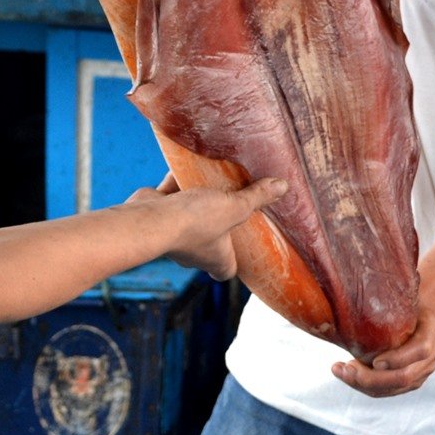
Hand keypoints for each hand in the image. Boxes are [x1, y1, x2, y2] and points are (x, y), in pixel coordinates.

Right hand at [125, 174, 288, 281]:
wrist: (151, 220)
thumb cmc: (195, 223)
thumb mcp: (235, 207)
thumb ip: (257, 197)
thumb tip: (284, 186)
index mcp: (216, 260)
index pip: (227, 270)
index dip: (235, 261)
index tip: (243, 249)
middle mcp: (194, 252)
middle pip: (210, 240)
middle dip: (218, 224)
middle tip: (231, 205)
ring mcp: (174, 234)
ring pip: (190, 217)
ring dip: (198, 202)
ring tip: (211, 181)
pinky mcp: (159, 214)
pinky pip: (171, 196)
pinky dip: (177, 182)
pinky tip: (186, 165)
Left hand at [333, 305, 434, 397]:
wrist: (424, 311)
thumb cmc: (407, 299)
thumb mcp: (404, 295)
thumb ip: (392, 297)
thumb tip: (355, 287)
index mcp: (433, 331)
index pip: (420, 350)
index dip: (398, 358)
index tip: (374, 361)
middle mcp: (431, 357)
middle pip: (405, 376)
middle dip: (372, 377)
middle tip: (344, 369)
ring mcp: (423, 372)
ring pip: (395, 388)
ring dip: (364, 384)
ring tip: (340, 371)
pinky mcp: (411, 381)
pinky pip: (389, 390)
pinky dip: (367, 386)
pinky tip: (349, 375)